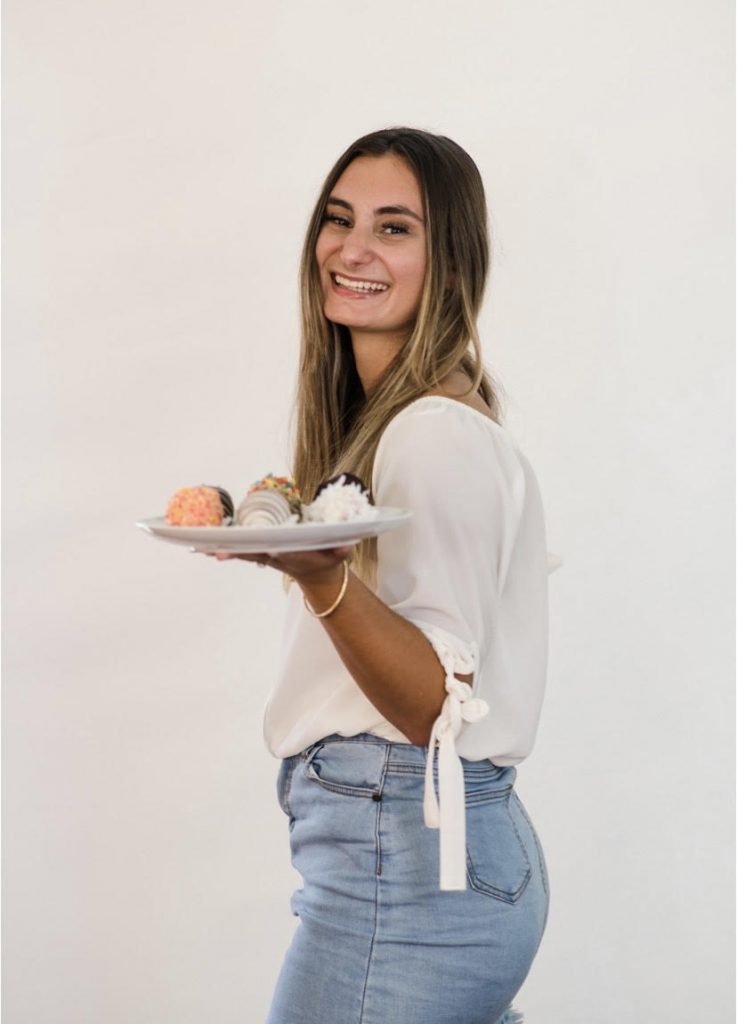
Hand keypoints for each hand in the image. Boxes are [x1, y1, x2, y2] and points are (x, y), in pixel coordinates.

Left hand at [203, 545, 353, 584]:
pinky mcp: (261, 554)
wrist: (318, 577)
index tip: (259, 548)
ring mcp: (266, 556)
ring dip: (224, 550)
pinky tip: (205, 547)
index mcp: (293, 556)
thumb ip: (342, 550)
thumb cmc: (327, 560)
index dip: (270, 551)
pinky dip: (224, 548)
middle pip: (253, 552)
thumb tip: (346, 546)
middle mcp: (275, 556)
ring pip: (242, 552)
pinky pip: (240, 550)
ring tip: (202, 547)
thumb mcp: (339, 555)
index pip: (279, 553)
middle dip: (236, 551)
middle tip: (217, 550)